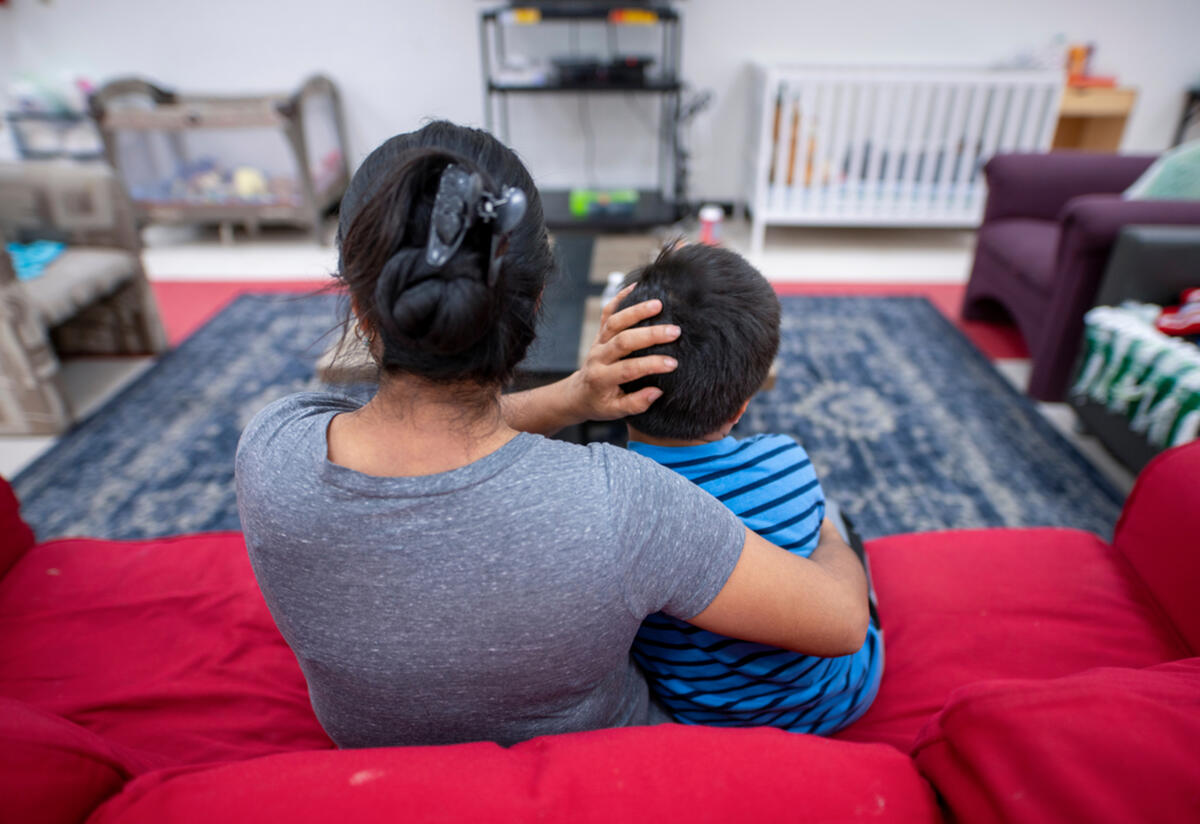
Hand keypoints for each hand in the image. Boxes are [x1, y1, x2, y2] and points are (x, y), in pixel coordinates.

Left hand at [568, 284, 680, 421]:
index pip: (628, 369)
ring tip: (659, 304)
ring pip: (615, 322)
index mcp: (601, 378)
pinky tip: (636, 286)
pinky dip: (620, 297)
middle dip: (649, 335)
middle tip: (675, 331)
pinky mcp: (600, 332)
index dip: (651, 365)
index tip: (673, 363)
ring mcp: (598, 342)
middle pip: (622, 341)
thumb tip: (656, 392)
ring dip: (636, 311)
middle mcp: (598, 357)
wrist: (579, 393)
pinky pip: (607, 312)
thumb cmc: (600, 403)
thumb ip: (636, 403)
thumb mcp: (615, 411)